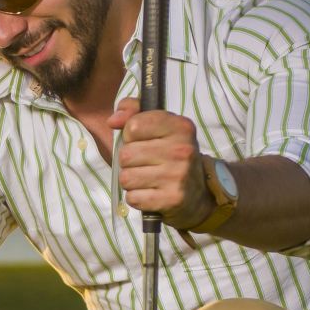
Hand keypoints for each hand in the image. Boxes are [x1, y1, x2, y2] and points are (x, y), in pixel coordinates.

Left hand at [108, 99, 212, 229]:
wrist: (196, 193)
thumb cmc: (168, 154)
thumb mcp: (157, 126)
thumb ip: (132, 111)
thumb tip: (113, 121)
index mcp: (180, 126)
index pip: (133, 126)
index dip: (131, 135)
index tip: (144, 141)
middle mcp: (182, 150)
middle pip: (126, 154)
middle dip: (129, 161)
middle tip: (146, 163)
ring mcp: (179, 175)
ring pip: (126, 178)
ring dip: (131, 180)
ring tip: (148, 178)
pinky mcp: (173, 199)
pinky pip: (133, 198)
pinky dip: (137, 197)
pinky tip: (151, 193)